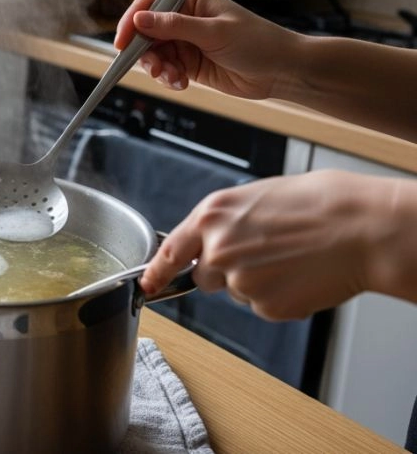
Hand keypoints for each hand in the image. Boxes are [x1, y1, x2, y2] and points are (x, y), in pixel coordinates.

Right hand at [114, 0, 302, 99]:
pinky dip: (168, 78)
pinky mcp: (190, 63)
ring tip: (173, 78)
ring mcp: (186, 41)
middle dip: (145, 52)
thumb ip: (174, 26)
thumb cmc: (256, 42)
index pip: (150, 5)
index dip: (131, 22)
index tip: (122, 43)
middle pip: (146, 33)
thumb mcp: (213, 32)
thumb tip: (139, 19)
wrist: (282, 71)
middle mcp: (185, 18)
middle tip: (153, 67)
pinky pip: (166, 70)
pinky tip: (181, 83)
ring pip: (154, 54)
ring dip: (158, 68)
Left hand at [140, 170, 392, 320]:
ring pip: (237, 292)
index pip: (169, 252)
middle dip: (225, 271)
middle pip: (204, 277)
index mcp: (211, 216)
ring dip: (256, 283)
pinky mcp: (265, 306)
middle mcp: (217, 250)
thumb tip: (211, 241)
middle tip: (263, 255)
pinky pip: (263, 307)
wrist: (359, 227)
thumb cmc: (316, 205)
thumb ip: (223, 223)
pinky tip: (300, 276)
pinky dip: (280, 297)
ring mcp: (239, 281)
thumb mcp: (254, 199)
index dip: (155, 273)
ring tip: (290, 259)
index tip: (146, 285)